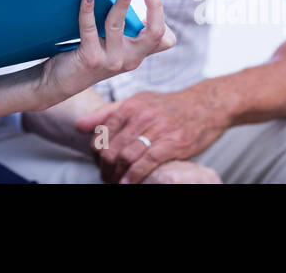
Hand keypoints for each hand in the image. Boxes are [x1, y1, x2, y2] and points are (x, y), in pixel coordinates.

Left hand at [35, 0, 174, 108]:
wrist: (62, 82)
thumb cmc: (89, 54)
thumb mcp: (114, 46)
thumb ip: (126, 28)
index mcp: (138, 54)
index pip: (164, 38)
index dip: (161, 13)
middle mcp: (130, 60)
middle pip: (154, 34)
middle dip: (154, 5)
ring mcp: (111, 61)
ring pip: (118, 26)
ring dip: (121, 3)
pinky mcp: (91, 59)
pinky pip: (90, 28)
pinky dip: (88, 9)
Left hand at [75, 81, 231, 184]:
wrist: (206, 105)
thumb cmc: (169, 106)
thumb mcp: (138, 102)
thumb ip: (108, 113)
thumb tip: (79, 126)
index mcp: (130, 105)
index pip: (102, 133)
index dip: (95, 152)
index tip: (97, 163)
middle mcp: (142, 115)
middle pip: (112, 147)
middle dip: (104, 167)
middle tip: (105, 176)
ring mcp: (158, 129)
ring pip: (127, 155)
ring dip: (117, 174)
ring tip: (115, 182)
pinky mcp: (174, 143)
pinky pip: (148, 162)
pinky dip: (134, 176)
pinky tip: (128, 183)